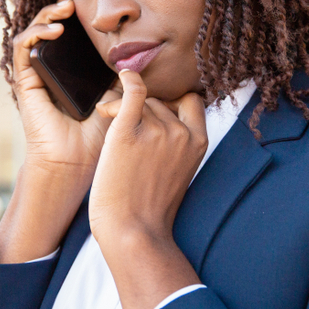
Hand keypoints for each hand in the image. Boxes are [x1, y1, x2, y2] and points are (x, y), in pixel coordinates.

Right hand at [0, 0, 119, 263]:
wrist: (79, 163)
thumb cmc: (101, 136)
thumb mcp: (120, 95)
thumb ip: (127, 73)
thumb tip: (146, 49)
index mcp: (75, 69)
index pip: (74, 32)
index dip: (80, 12)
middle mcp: (54, 68)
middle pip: (53, 25)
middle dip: (62, 6)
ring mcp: (38, 73)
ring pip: (35, 31)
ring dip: (47, 14)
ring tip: (65, 8)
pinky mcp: (26, 81)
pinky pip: (22, 49)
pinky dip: (35, 34)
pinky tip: (54, 30)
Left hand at [89, 69, 207, 308]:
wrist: (132, 232)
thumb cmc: (149, 209)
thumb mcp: (179, 172)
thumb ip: (177, 145)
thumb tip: (162, 117)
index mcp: (199, 143)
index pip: (191, 102)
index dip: (173, 103)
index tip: (156, 112)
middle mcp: (180, 133)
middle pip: (159, 103)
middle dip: (142, 112)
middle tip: (124, 130)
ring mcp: (155, 131)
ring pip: (140, 102)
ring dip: (123, 109)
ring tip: (110, 128)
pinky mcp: (127, 132)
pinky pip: (132, 92)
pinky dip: (127, 81)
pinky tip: (122, 76)